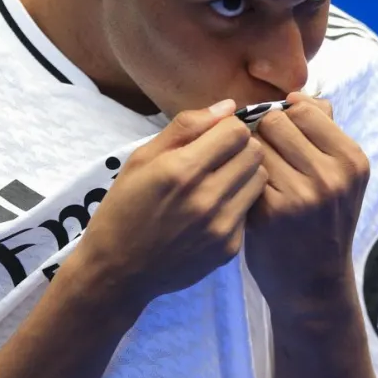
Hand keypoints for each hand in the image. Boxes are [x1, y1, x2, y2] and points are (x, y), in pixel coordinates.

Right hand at [74, 99, 266, 314]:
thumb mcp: (142, 157)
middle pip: (254, 152)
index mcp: (182, 169)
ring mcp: (222, 226)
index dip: (227, 128)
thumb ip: (186, 127)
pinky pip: (250, 209)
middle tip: (219, 157)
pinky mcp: (229, 248)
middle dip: (240, 147)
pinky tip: (214, 209)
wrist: (118, 271)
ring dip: (244, 173)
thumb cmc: (124, 207)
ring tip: (220, 180)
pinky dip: (238, 203)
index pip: (237, 131)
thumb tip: (228, 106)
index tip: (215, 136)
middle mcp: (207, 197)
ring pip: (259, 179)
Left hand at [244, 93, 370, 317]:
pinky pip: (243, 171)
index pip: (304, 108)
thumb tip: (299, 94)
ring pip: (254, 143)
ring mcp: (302, 195)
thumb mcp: (342, 176)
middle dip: (265, 136)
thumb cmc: (323, 221)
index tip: (285, 141)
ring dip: (250, 157)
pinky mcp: (271, 212)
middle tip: (270, 162)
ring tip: (261, 179)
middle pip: (275, 121)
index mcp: (353, 159)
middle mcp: (333, 175)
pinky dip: (242, 180)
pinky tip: (251, 197)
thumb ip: (324, 130)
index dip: (286, 120)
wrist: (314, 284)